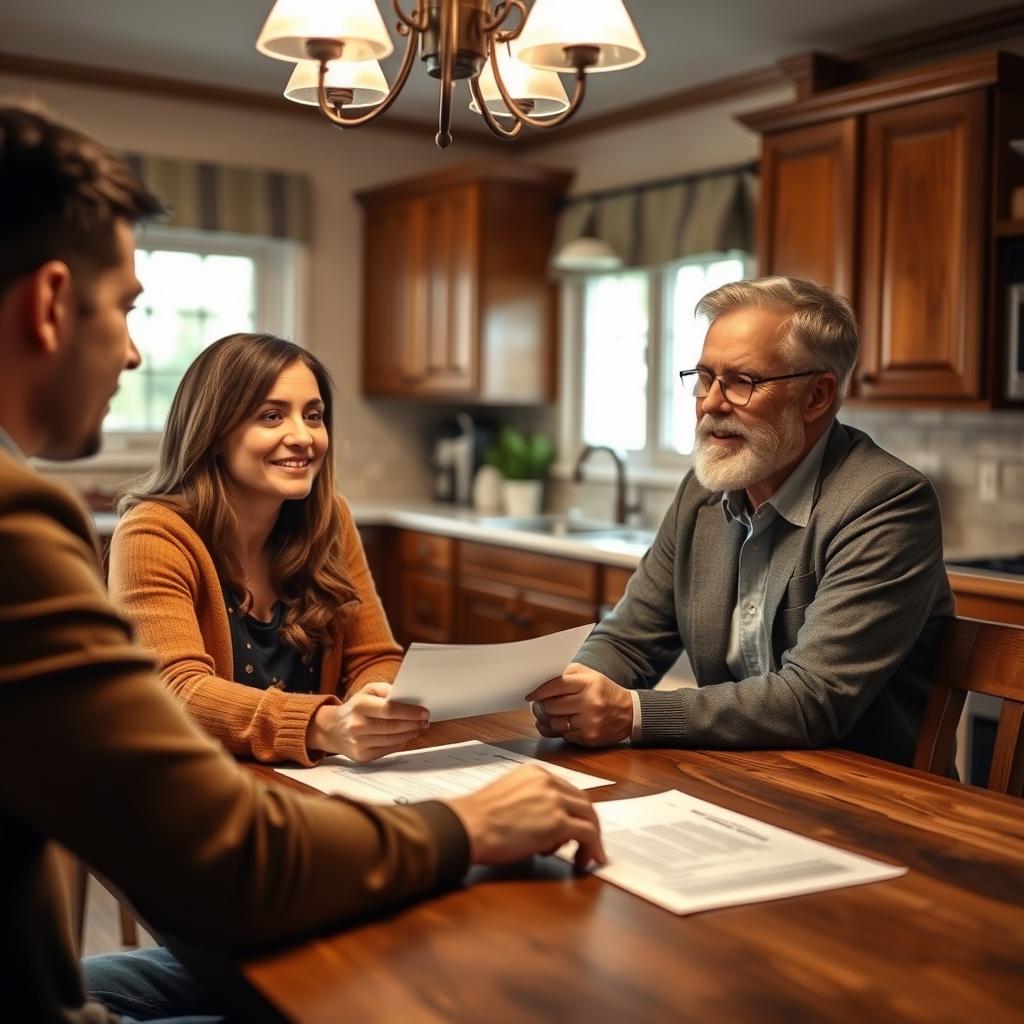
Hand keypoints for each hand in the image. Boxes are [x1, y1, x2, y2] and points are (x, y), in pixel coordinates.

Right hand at [307, 682, 427, 762]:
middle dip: (413, 723)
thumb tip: (405, 695)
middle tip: (425, 720)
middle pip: (392, 726)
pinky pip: (387, 750)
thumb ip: (385, 689)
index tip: (424, 711)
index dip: (409, 712)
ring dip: (410, 734)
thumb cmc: (355, 708)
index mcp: (358, 705)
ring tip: (420, 727)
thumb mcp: (366, 691)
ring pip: (392, 740)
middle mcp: (356, 725)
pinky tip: (407, 736)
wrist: (332, 729)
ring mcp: (358, 743)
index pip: (388, 709)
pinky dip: (400, 743)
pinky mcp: (362, 756)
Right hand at [447, 764, 605, 869]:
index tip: (573, 827)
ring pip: (589, 816)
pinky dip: (592, 848)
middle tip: (584, 844)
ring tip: (584, 857)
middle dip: (587, 824)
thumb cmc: (478, 819)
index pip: (566, 790)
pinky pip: (587, 834)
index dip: (573, 811)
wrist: (468, 827)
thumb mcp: (507, 798)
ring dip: (591, 837)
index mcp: (535, 773)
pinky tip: (587, 861)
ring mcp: (555, 800)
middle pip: (582, 801)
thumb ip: (529, 803)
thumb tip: (542, 824)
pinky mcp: (558, 822)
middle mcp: (548, 782)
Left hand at [526, 662, 632, 746]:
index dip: (540, 691)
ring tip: (552, 714)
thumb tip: (539, 683)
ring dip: (549, 720)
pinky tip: (564, 723)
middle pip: (552, 706)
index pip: (556, 685)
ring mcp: (590, 722)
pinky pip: (564, 735)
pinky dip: (560, 730)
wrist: (629, 712)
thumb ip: (566, 674)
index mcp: (589, 683)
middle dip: (544, 706)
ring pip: (555, 723)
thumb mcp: (589, 675)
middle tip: (542, 705)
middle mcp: (590, 702)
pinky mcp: (589, 738)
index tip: (530, 695)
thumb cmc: (603, 691)